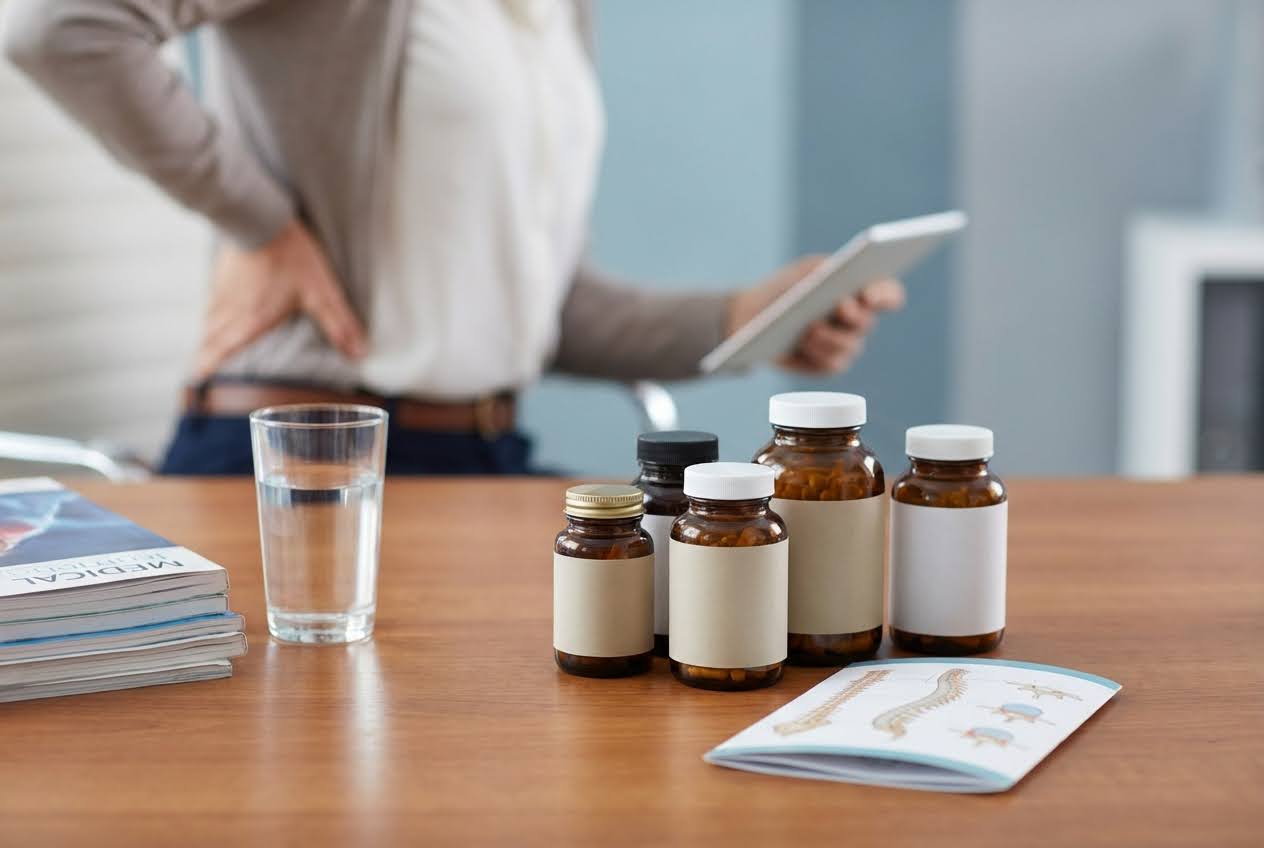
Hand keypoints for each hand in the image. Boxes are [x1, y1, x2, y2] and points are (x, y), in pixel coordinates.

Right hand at [192, 220, 366, 379]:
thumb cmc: (290, 257)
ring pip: (209, 318)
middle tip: (199, 369)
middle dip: (205, 355)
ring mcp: (224, 290)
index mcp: (251, 322)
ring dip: (207, 334)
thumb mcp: (321, 293)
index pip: (223, 350)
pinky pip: (212, 299)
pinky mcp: (223, 271)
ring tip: (206, 344)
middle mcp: (231, 310)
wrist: (261, 217)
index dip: (208, 366)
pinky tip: (215, 309)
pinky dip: (211, 311)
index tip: (198, 379)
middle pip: (211, 338)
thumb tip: (359, 353)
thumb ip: (339, 324)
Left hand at [727, 255, 905, 373]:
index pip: (889, 294)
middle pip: (867, 321)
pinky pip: (832, 363)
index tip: (870, 293)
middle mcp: (859, 320)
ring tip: (809, 328)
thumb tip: (839, 282)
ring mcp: (846, 345)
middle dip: (855, 314)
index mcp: (860, 292)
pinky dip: (817, 353)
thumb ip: (824, 270)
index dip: (885, 294)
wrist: (753, 316)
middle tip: (841, 306)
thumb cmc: (785, 289)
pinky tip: (802, 344)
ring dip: (830, 336)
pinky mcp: (828, 364)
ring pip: (850, 345)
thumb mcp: (803, 271)